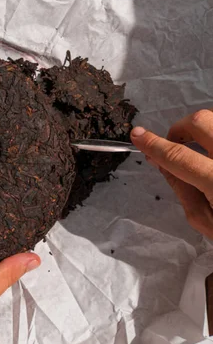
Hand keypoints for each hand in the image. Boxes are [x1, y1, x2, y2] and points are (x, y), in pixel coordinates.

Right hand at [131, 109, 212, 237]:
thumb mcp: (206, 222)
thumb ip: (182, 189)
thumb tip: (161, 163)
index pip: (178, 156)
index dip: (153, 145)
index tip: (137, 136)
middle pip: (201, 122)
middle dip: (180, 128)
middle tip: (173, 144)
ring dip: (203, 133)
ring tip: (199, 153)